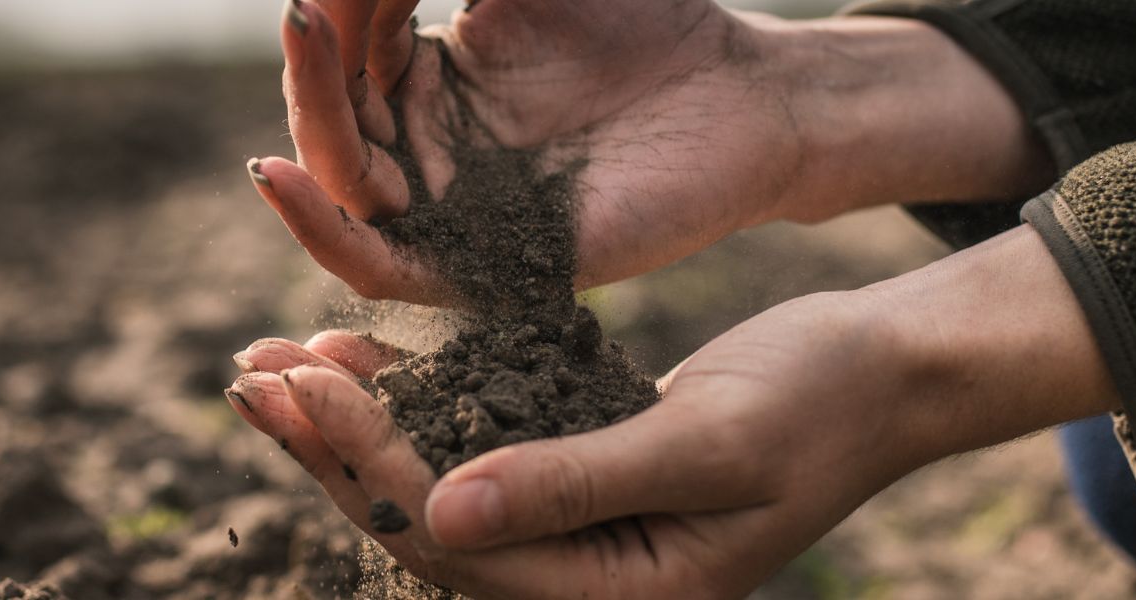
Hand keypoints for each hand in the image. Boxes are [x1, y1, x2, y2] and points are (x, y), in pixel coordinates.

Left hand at [226, 226, 1117, 597]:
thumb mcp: (704, 446)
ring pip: (439, 483)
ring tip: (276, 364)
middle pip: (427, 522)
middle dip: (334, 452)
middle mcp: (586, 580)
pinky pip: (474, 448)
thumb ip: (574, 484)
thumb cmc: (819, 406)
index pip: (460, 541)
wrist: (885, 373)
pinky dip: (415, 403)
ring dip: (357, 425)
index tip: (302, 389)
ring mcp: (579, 532)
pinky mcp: (576, 477)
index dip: (371, 467)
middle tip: (250, 377)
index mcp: (620, 598)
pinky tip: (356, 359)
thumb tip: (445, 512)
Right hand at [247, 1, 1050, 302]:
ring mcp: (455, 214)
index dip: (333, 20)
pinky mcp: (485, 270)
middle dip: (310, 69)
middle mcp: (431, 155)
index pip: (347, 59)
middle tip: (305, 11)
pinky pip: (381, 268)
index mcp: (433, 84)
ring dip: (306, 126)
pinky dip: (321, 229)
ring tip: (304, 42)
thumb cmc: (648, 20)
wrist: (746, 94)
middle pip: (330, 127)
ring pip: (341, 191)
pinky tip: (282, 174)